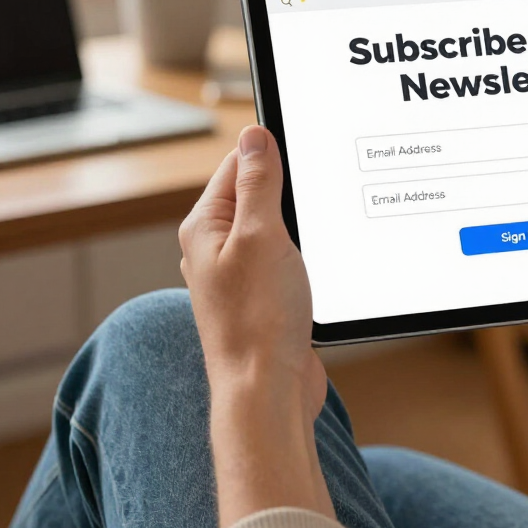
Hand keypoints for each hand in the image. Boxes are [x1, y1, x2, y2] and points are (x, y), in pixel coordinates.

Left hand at [179, 125, 331, 527]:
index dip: (272, 150)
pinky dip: (302, 252)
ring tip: (321, 222)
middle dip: (289, 186)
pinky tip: (319, 258)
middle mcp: (216, 249)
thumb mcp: (261, 235)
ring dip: (298, 222)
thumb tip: (254, 136)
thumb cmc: (258, 319)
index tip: (305, 142)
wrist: (267, 391)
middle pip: (256, 194)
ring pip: (273, 228)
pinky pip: (283, 258)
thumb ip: (258, 182)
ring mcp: (239, 275)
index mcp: (206, 226)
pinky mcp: (261, 298)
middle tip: (321, 184)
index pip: (238, 165)